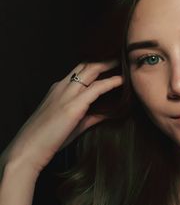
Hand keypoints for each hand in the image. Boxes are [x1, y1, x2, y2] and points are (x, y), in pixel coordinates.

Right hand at [3, 60, 122, 173]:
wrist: (29, 150)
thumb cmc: (48, 139)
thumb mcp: (74, 124)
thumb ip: (93, 116)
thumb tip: (109, 113)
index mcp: (59, 88)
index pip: (80, 69)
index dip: (96, 63)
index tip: (112, 60)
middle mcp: (63, 86)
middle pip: (87, 64)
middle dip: (104, 57)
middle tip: (121, 54)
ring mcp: (67, 94)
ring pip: (91, 70)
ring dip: (109, 64)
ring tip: (124, 60)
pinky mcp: (73, 105)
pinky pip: (96, 88)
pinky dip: (111, 82)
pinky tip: (122, 80)